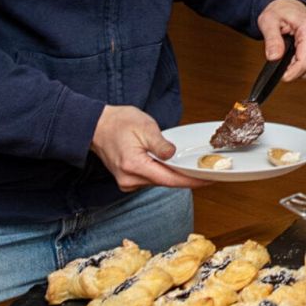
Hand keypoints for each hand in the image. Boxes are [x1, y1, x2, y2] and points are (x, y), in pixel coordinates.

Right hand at [90, 105, 208, 190]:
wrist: (97, 126)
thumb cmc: (119, 123)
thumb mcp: (145, 127)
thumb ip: (160, 144)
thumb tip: (173, 155)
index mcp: (134, 166)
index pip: (169, 179)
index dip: (191, 180)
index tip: (208, 179)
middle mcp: (129, 179)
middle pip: (166, 182)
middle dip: (187, 177)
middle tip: (208, 171)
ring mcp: (127, 182)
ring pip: (159, 181)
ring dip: (175, 174)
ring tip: (193, 167)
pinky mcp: (128, 180)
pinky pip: (151, 178)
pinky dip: (163, 172)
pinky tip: (173, 165)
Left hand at [258, 0, 305, 80]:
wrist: (287, 4)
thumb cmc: (279, 11)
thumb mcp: (268, 22)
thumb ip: (272, 40)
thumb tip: (274, 57)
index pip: (305, 61)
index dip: (293, 73)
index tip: (282, 77)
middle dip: (292, 68)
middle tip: (278, 58)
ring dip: (296, 65)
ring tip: (285, 52)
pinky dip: (300, 61)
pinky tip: (293, 52)